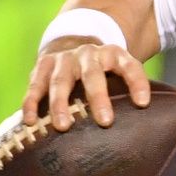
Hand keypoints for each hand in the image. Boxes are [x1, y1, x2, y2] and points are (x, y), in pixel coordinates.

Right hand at [22, 36, 150, 130]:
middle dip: (98, 97)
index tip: (143, 104)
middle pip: (93, 74)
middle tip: (105, 121)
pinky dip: (31, 103)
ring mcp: (64, 59)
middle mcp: (89, 54)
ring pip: (61, 80)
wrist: (71, 45)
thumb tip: (145, 130)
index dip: (138, 83)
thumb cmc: (102, 71)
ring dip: (61, 104)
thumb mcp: (118, 72)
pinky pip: (35, 86)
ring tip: (63, 126)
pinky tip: (30, 122)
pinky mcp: (42, 66)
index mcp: (113, 54)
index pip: (130, 66)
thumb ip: (128, 92)